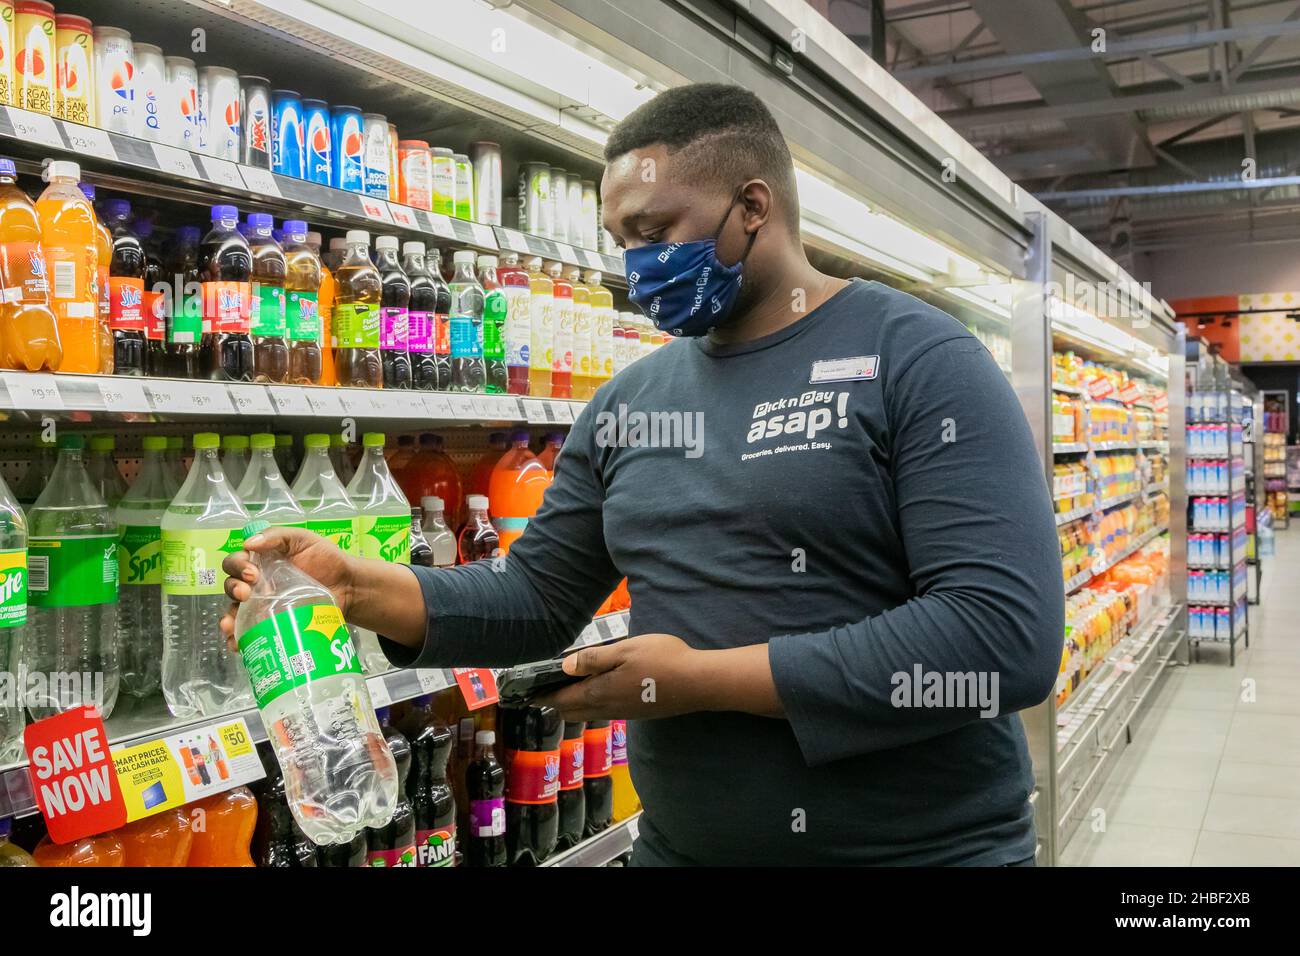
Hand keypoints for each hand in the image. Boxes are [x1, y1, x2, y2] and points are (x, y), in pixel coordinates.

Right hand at [220, 527, 353, 648]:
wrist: (348, 587)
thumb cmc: (326, 559)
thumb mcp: (303, 539)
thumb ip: (278, 536)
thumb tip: (249, 543)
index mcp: (260, 562)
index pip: (236, 562)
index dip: (237, 566)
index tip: (252, 573)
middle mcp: (257, 584)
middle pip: (231, 586)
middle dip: (233, 589)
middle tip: (246, 593)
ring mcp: (263, 606)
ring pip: (235, 612)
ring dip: (227, 619)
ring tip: (230, 625)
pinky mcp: (273, 624)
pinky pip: (249, 633)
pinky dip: (238, 640)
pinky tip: (236, 645)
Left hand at [532, 633, 704, 720]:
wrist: (698, 683)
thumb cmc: (662, 660)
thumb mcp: (624, 650)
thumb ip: (593, 659)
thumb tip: (565, 667)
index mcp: (599, 692)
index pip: (562, 698)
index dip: (542, 696)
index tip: (525, 695)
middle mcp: (608, 708)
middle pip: (572, 710)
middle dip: (554, 702)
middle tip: (539, 694)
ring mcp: (623, 712)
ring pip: (588, 712)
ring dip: (572, 705)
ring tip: (562, 693)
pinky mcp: (637, 712)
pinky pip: (604, 711)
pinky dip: (590, 704)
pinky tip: (596, 694)